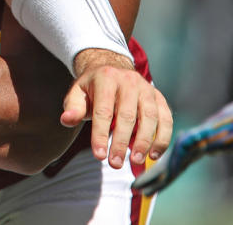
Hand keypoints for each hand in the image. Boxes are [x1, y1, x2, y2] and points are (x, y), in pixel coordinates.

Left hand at [64, 48, 171, 169]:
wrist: (112, 68)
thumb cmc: (93, 88)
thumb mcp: (78, 93)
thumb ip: (73, 107)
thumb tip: (66, 120)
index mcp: (106, 78)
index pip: (103, 110)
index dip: (101, 134)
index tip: (99, 155)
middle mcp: (129, 81)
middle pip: (127, 115)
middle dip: (121, 142)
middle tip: (115, 164)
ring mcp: (147, 89)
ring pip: (150, 117)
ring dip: (144, 142)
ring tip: (136, 161)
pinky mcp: (159, 98)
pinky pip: (165, 119)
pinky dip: (162, 138)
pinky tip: (153, 155)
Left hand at [132, 56, 232, 196]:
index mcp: (225, 131)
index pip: (192, 149)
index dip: (174, 162)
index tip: (160, 175)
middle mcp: (215, 129)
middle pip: (179, 152)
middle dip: (159, 171)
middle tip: (138, 187)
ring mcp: (214, 129)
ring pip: (176, 152)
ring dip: (158, 172)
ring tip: (138, 189)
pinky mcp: (217, 132)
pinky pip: (184, 150)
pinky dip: (168, 164)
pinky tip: (154, 177)